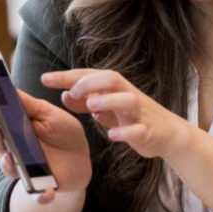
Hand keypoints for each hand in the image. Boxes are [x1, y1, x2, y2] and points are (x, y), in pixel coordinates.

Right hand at [0, 90, 91, 203]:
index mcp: (17, 135)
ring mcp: (28, 172)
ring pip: (14, 173)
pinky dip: (41, 196)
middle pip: (2, 151)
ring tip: (16, 161)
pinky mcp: (43, 187)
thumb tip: (8, 89)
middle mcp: (17, 155)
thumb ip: (29, 105)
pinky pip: (38, 196)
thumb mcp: (49, 114)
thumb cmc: (62, 131)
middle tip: (2, 138)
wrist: (80, 157)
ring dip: (14, 168)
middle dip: (0, 145)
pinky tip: (47, 193)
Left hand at [41, 69, 189, 160]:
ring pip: (129, 100)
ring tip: (92, 106)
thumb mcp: (107, 107)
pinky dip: (126, 132)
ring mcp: (139, 113)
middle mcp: (128, 95)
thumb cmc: (133, 117)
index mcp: (115, 88)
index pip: (90, 75)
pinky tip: (112, 136)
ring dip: (109, 101)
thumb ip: (86, 101)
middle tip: (72, 91)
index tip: (45, 79)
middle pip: (112, 78)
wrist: (167, 133)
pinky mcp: (148, 131)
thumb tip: (64, 94)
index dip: (67, 76)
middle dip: (91, 82)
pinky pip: (139, 130)